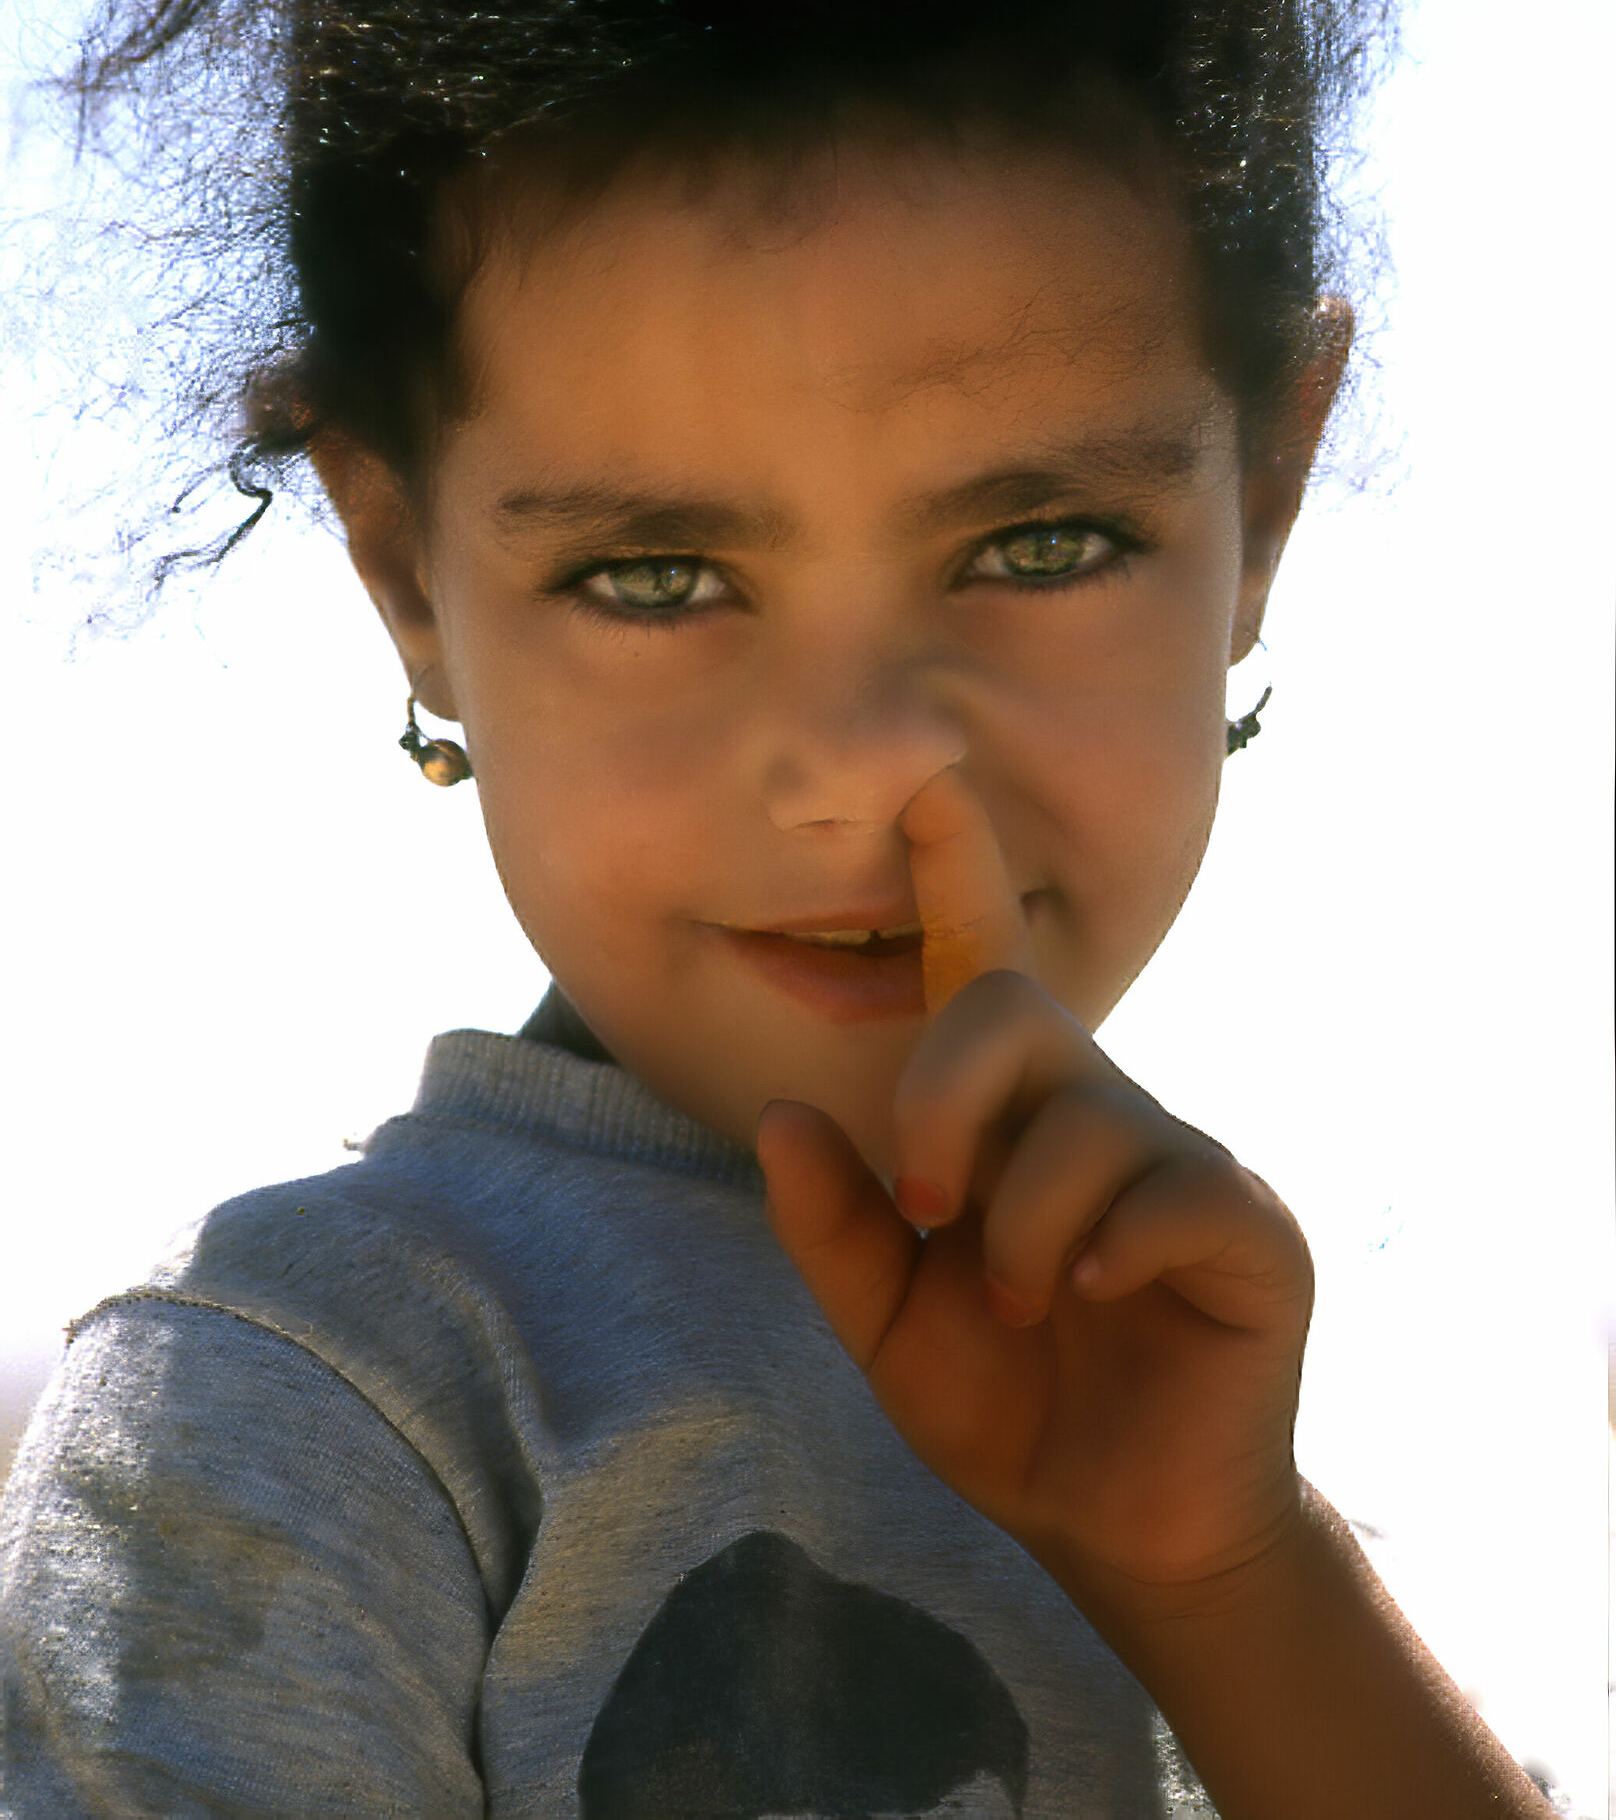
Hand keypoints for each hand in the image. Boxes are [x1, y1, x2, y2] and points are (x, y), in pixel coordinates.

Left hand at [756, 765, 1315, 1616]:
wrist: (1121, 1527)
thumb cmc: (1011, 1405)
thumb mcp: (888, 1328)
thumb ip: (835, 1230)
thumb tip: (783, 1118)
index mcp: (1006, 1120)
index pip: (980, 968)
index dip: (957, 870)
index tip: (929, 774)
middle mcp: (1095, 1111)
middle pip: (1015, 1012)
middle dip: (944, 1101)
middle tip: (927, 1208)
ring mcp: (1178, 1159)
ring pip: (1085, 1119)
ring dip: (1020, 1229)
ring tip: (1025, 1303)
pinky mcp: (1246, 1224)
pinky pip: (1175, 1190)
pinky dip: (1111, 1251)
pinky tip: (1102, 1301)